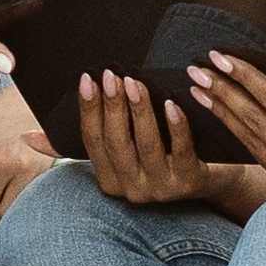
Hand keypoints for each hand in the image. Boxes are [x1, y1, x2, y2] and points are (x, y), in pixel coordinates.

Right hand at [75, 73, 231, 208]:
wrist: (209, 182)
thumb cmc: (165, 158)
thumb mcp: (130, 154)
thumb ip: (105, 135)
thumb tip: (55, 122)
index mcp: (111, 180)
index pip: (92, 141)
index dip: (88, 109)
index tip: (87, 80)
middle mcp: (132, 189)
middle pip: (117, 143)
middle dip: (112, 106)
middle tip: (111, 76)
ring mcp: (161, 188)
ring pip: (147, 145)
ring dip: (140, 111)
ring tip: (135, 84)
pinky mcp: (188, 182)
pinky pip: (181, 150)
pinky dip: (175, 126)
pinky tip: (171, 104)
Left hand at [194, 51, 265, 211]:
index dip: (243, 75)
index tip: (219, 57)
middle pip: (251, 120)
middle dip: (220, 92)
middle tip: (194, 71)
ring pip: (249, 141)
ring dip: (223, 115)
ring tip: (199, 94)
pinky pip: (260, 157)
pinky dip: (239, 137)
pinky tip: (226, 123)